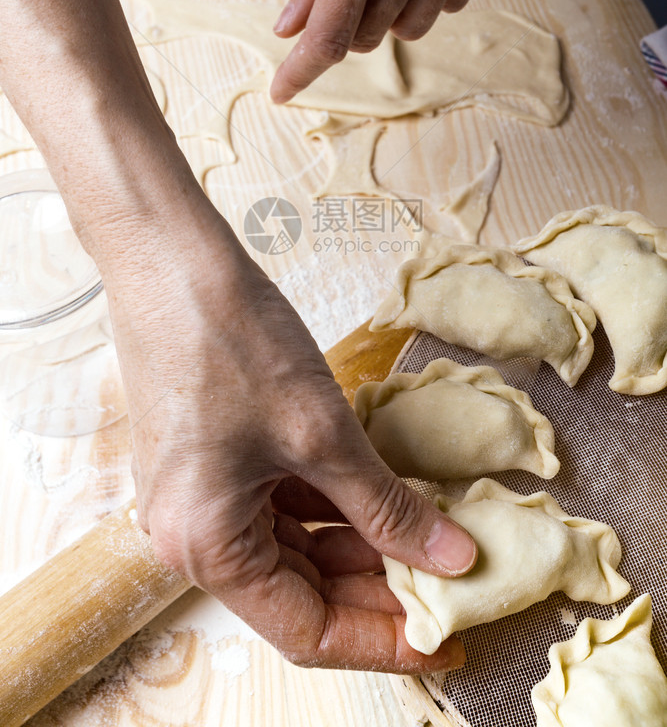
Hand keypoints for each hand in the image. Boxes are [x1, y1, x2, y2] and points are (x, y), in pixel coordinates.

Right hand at [102, 206, 475, 670]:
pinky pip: (280, 504)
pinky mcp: (214, 457)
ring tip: (428, 538)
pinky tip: (382, 495)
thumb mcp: (321, 433)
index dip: (380, 641)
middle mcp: (192, 533)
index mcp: (205, 545)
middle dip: (376, 590)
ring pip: (294, 547)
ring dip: (359, 546)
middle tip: (449, 583)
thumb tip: (450, 559)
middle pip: (299, 591)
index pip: (305, 630)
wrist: (170, 260)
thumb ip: (387, 506)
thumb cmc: (230, 340)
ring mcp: (201, 494)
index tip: (445, 637)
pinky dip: (332, 507)